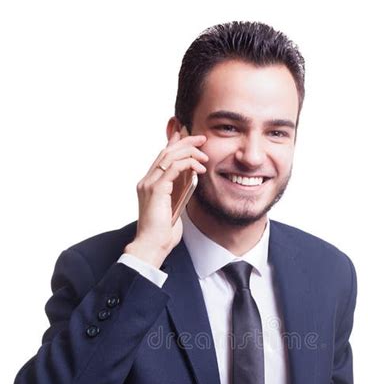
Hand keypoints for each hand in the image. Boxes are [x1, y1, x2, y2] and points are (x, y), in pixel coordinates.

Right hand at [124, 128, 208, 266]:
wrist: (152, 245)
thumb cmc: (163, 233)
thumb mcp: (175, 207)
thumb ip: (179, 191)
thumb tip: (191, 177)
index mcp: (150, 184)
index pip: (163, 157)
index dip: (176, 143)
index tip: (192, 138)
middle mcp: (147, 181)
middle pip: (166, 151)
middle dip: (185, 141)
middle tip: (202, 138)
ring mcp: (149, 184)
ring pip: (169, 156)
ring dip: (189, 152)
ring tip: (205, 156)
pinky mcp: (156, 189)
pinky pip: (173, 168)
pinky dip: (188, 164)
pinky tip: (200, 168)